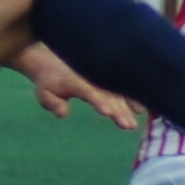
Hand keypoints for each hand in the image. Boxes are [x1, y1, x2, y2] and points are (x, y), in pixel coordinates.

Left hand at [25, 51, 139, 129]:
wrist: (52, 59)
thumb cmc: (49, 81)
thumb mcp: (44, 92)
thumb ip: (53, 103)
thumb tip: (63, 113)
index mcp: (76, 80)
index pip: (89, 91)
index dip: (99, 101)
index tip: (109, 112)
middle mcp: (92, 78)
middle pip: (108, 95)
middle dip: (119, 110)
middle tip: (128, 125)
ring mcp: (101, 78)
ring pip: (117, 93)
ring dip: (128, 107)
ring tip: (134, 124)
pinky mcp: (106, 80)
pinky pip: (121, 88)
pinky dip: (132, 97)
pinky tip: (141, 110)